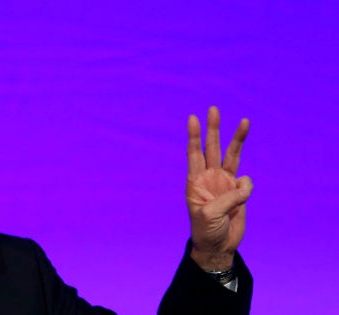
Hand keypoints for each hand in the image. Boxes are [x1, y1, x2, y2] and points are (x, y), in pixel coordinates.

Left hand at [186, 106, 252, 270]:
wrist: (218, 245)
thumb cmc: (205, 230)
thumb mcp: (210, 214)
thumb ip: (228, 197)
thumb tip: (245, 184)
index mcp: (195, 181)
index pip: (194, 154)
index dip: (194, 137)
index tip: (192, 119)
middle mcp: (209, 177)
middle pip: (212, 147)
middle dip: (213, 129)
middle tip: (213, 109)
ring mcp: (224, 182)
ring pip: (232, 155)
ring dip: (237, 139)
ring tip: (245, 121)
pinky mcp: (238, 190)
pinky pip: (246, 182)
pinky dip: (246, 189)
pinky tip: (240, 203)